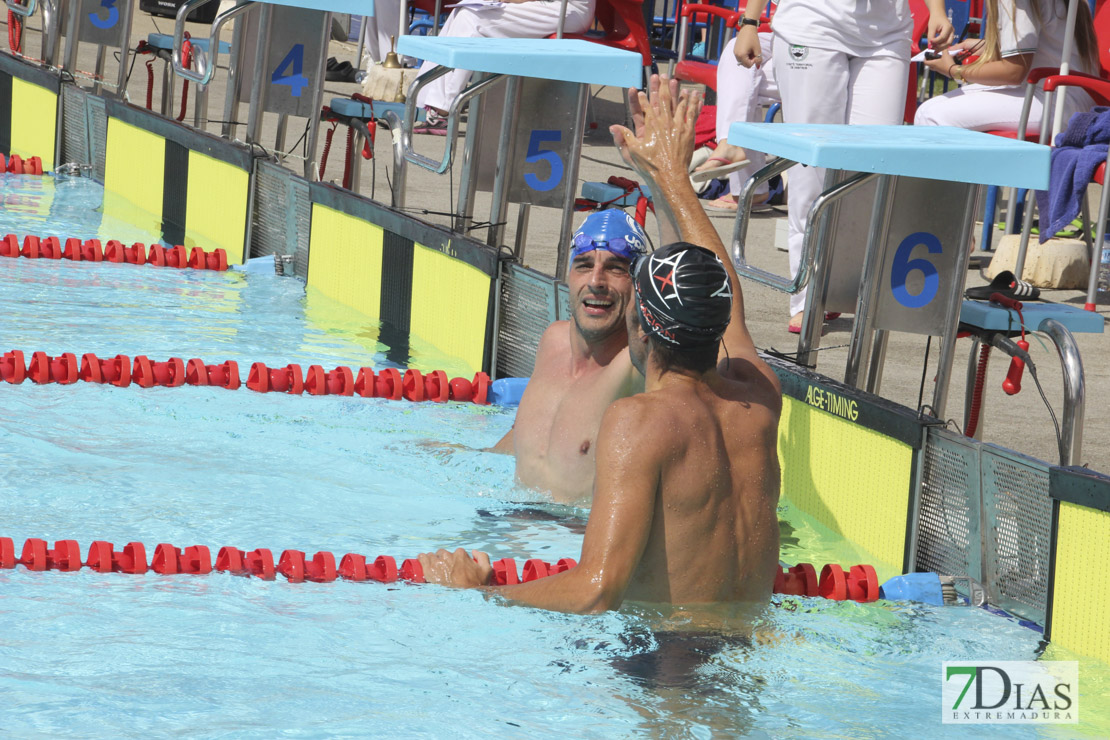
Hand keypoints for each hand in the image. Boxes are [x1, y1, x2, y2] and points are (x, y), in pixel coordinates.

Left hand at [417, 548, 492, 587]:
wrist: (462, 598)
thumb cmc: (475, 585)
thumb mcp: (486, 570)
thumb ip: (483, 556)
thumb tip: (473, 552)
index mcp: (460, 554)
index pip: (454, 553)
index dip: (454, 561)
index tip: (454, 568)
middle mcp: (448, 555)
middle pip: (442, 554)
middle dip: (443, 560)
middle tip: (445, 571)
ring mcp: (437, 562)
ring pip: (431, 556)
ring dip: (432, 561)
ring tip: (434, 570)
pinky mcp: (428, 569)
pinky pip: (422, 558)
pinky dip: (422, 560)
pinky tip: (423, 563)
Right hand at [610, 75, 701, 190]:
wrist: (670, 175)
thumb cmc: (651, 166)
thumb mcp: (632, 153)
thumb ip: (623, 138)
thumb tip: (613, 127)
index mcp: (650, 126)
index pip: (644, 107)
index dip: (640, 97)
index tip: (638, 90)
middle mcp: (664, 122)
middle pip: (663, 99)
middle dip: (661, 86)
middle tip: (661, 75)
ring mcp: (677, 125)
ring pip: (678, 103)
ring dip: (677, 90)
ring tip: (675, 80)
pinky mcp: (688, 131)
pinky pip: (692, 113)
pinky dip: (693, 102)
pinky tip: (694, 94)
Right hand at [733, 27, 762, 67]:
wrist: (747, 28)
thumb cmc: (753, 38)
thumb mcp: (758, 49)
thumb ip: (758, 59)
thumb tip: (758, 66)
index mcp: (741, 55)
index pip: (748, 65)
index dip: (754, 62)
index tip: (757, 55)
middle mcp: (736, 55)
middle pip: (744, 64)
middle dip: (750, 61)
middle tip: (754, 53)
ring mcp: (734, 52)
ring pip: (742, 61)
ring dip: (747, 59)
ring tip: (751, 51)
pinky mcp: (735, 50)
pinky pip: (740, 57)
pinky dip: (744, 56)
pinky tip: (748, 49)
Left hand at [922, 48, 955, 76]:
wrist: (953, 71)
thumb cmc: (947, 63)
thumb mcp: (946, 54)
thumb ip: (944, 50)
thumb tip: (943, 47)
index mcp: (933, 64)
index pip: (925, 62)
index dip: (924, 59)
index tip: (926, 56)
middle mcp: (935, 68)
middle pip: (929, 65)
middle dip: (929, 61)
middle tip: (932, 57)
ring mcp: (939, 70)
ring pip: (934, 67)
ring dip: (935, 63)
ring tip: (939, 58)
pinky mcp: (943, 71)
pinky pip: (939, 68)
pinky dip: (940, 64)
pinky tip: (945, 61)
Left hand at [926, 12, 954, 50]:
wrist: (938, 15)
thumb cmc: (935, 19)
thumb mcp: (931, 28)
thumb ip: (930, 37)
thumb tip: (930, 46)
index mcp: (948, 27)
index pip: (943, 37)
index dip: (936, 41)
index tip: (930, 42)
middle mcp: (952, 31)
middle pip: (948, 43)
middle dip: (940, 47)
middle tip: (932, 48)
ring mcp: (951, 34)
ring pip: (948, 44)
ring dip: (940, 48)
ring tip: (933, 50)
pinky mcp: (949, 36)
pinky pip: (946, 43)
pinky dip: (941, 47)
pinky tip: (935, 49)